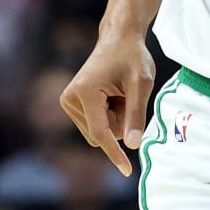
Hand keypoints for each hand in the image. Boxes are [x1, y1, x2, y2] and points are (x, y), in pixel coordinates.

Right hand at [60, 35, 155, 176]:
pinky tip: (113, 95)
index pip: (101, 134)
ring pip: (98, 132)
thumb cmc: (132, 57)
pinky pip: (95, 125)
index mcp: (85, 92)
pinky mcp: (71, 103)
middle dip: (119, 124)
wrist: (118, 38)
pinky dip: (109, 116)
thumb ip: (136, 115)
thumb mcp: (142, 84)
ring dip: (115, 119)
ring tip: (120, 94)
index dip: (116, 154)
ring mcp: (68, 101)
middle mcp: (70, 98)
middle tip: (129, 96)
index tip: (127, 171)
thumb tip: (133, 145)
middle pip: (101, 135)